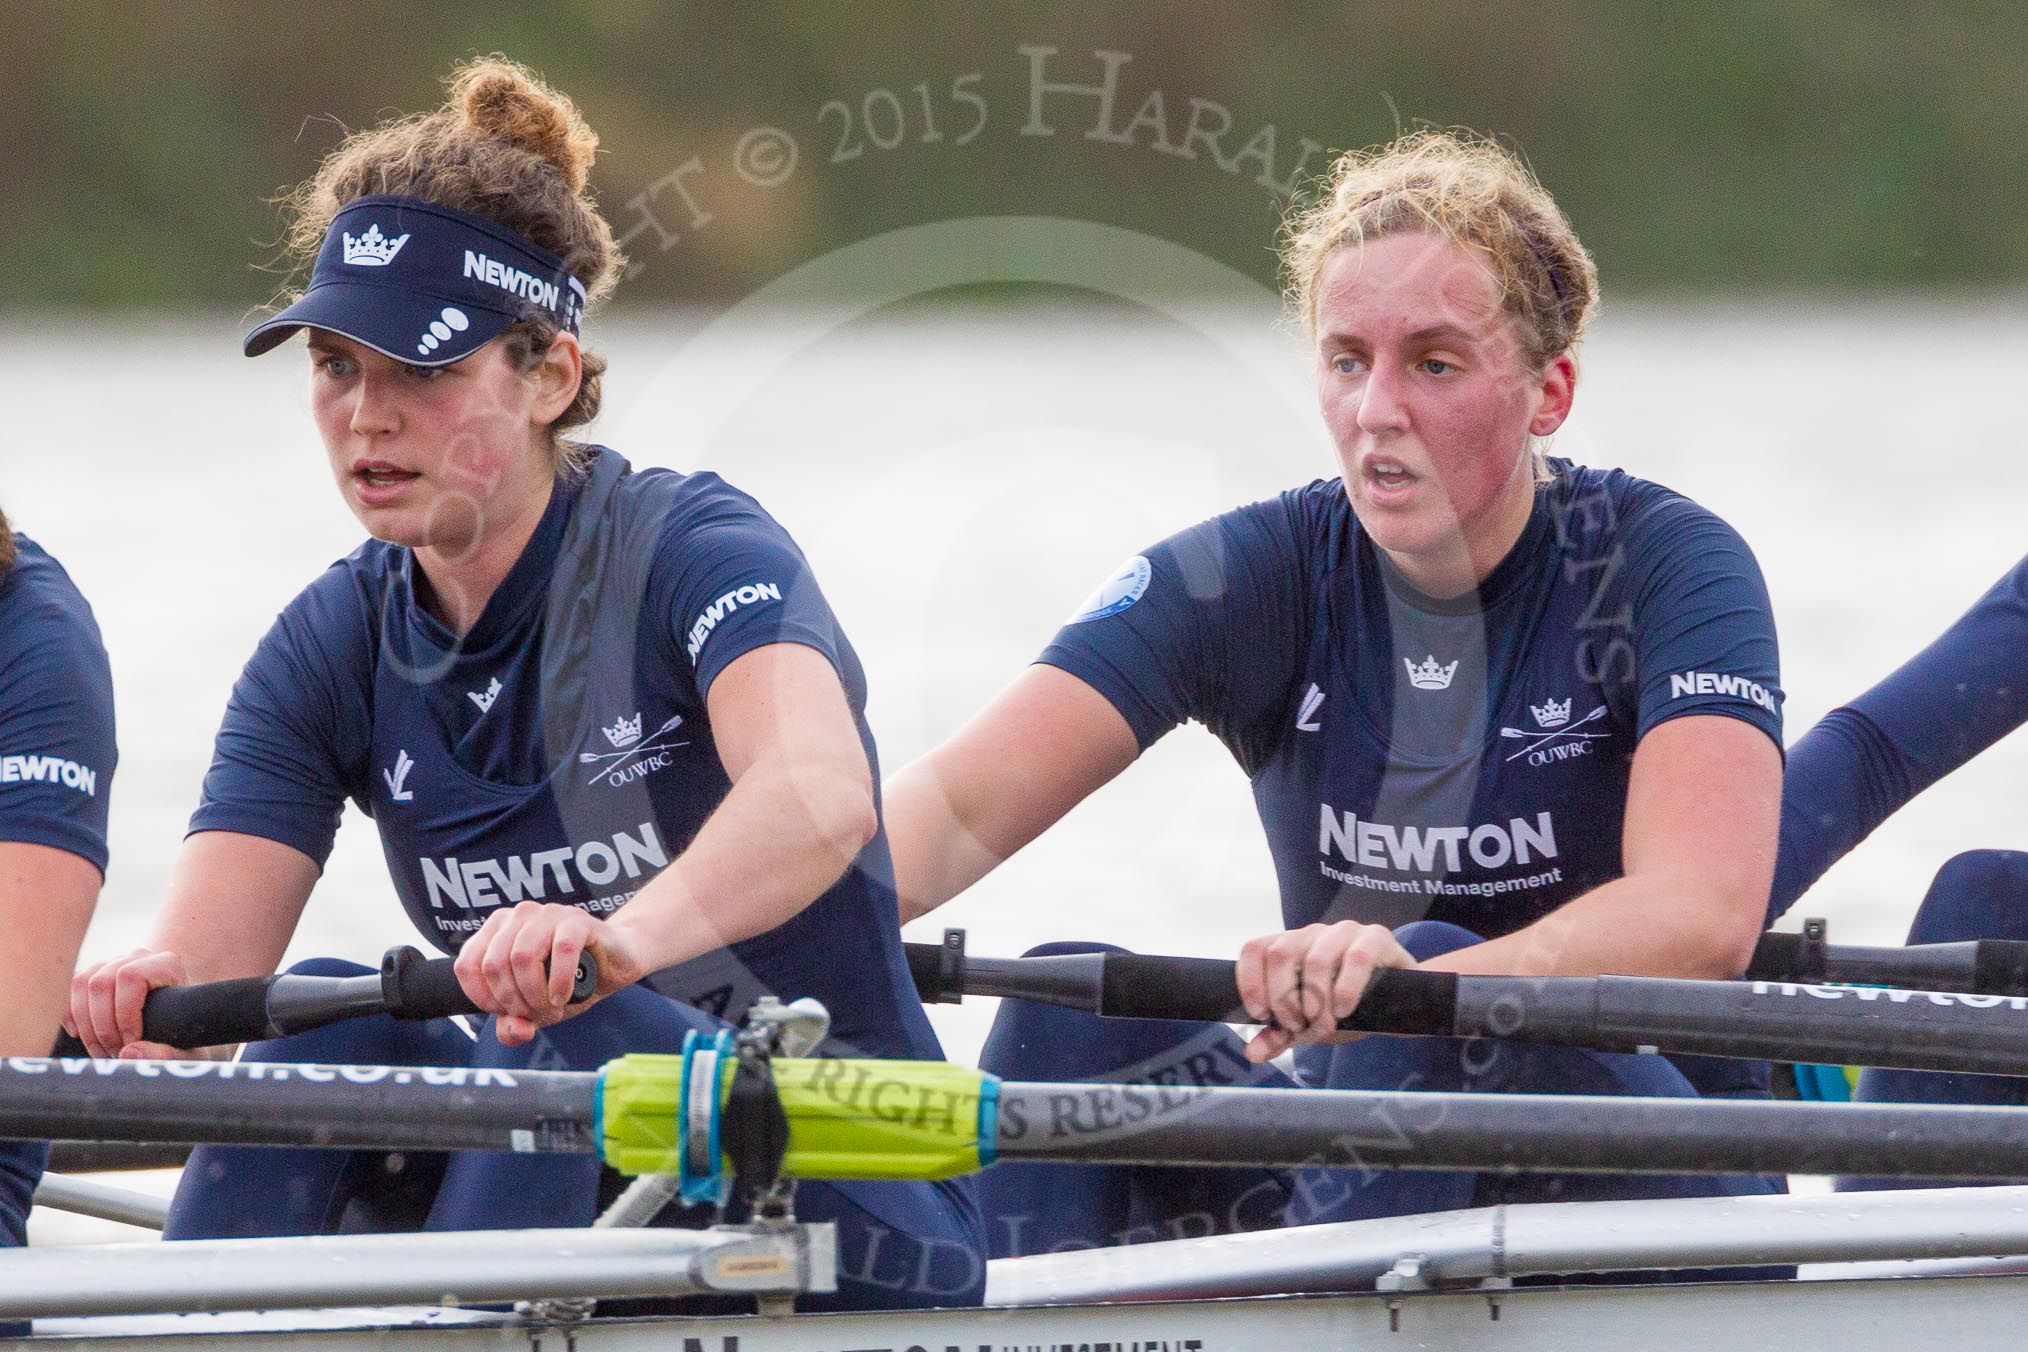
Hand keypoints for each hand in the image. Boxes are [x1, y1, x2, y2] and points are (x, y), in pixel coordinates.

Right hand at [66, 948, 201, 1059]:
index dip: (124, 1013)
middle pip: (101, 982)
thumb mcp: (185, 1051)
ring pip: (82, 983)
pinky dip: (70, 1014)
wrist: (176, 1022)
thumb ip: (166, 1055)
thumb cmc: (182, 1035)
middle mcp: (139, 957)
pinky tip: (79, 1035)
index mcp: (166, 964)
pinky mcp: (94, 974)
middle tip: (113, 1053)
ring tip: (101, 1050)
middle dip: (102, 1025)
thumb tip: (128, 1052)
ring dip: (86, 1024)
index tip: (131, 1042)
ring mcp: (114, 962)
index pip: (131, 977)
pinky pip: (70, 988)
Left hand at [454, 902, 649, 1046]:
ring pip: (522, 956)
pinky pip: (561, 950)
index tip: (508, 1013)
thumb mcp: (535, 1009)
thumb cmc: (569, 982)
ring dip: (535, 994)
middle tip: (537, 1014)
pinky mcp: (578, 920)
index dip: (483, 998)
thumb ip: (513, 1025)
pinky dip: (559, 981)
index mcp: (498, 929)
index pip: (467, 965)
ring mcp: (549, 914)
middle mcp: (519, 916)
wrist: (616, 962)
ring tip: (552, 1007)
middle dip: (514, 1001)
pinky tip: (564, 996)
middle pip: (494, 964)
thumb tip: (515, 1030)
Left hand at [1235, 921, 1415, 1062]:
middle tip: (1296, 1026)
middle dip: (1283, 997)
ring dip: (1316, 1001)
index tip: (1260, 1015)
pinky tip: (1345, 1010)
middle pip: (1281, 953)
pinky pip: (1356, 959)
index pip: (1255, 949)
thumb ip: (1281, 1036)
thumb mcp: (1309, 1024)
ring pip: (1316, 959)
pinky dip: (1345, 990)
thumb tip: (1253, 1054)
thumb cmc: (1347, 1006)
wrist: (1400, 1001)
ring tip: (1324, 1025)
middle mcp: (1312, 933)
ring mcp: (1343, 931)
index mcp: (1289, 947)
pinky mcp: (1376, 937)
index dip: (1250, 981)